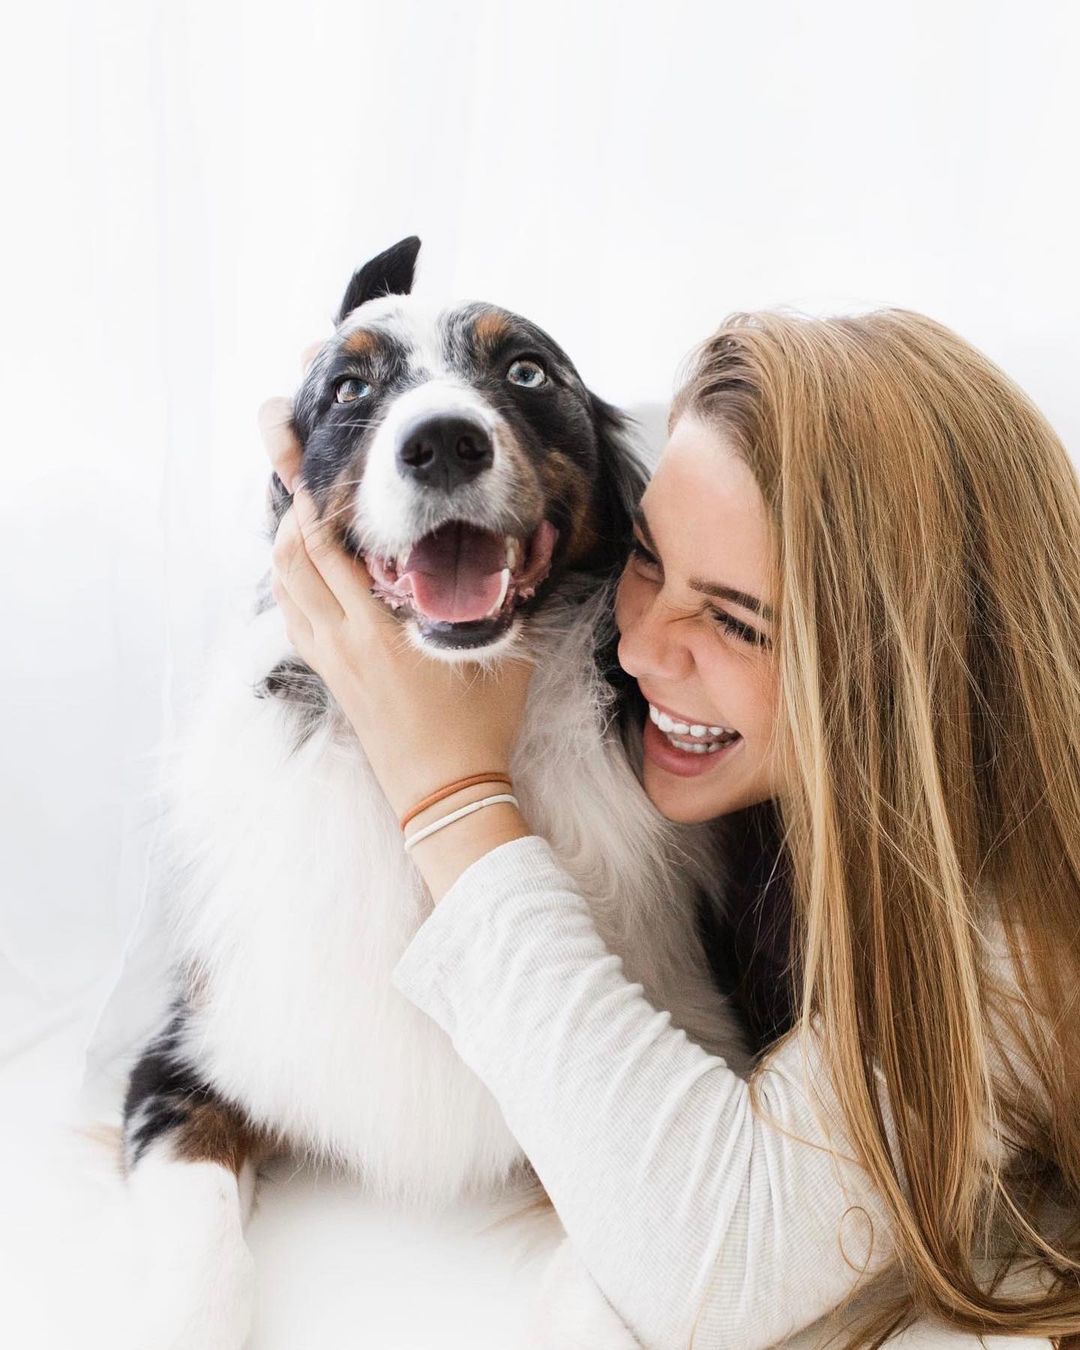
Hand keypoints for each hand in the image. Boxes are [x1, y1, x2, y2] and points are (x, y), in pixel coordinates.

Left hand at [259, 398, 534, 828]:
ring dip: (284, 557)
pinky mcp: (333, 683)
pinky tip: (303, 581)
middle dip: (291, 524)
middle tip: (305, 492)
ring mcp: (333, 665)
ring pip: (285, 597)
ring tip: (300, 526)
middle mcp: (344, 643)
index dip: (315, 513)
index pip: (327, 556)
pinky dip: (290, 593)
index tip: (318, 479)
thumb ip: (506, 605)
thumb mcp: (503, 656)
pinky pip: (295, 625)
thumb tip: (526, 562)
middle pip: (291, 568)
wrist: (447, 792)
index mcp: (379, 631)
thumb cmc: (478, 727)